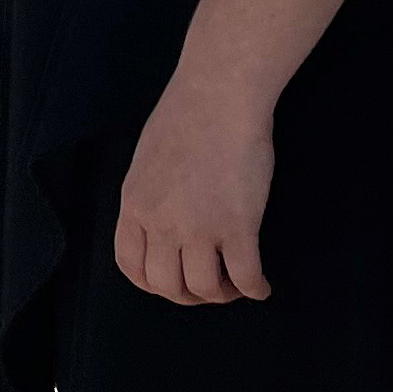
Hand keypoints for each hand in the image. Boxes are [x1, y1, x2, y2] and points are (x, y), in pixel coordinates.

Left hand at [116, 72, 278, 304]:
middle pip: (166, 286)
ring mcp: (199, 228)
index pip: (131, 266)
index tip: (173, 282)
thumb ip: (151, 196)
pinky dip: (255, 290)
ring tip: (235, 285)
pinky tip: (261, 286)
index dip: (153, 284)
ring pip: (205, 289)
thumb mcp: (147, 160)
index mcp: (135, 205)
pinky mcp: (238, 227)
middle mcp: (161, 223)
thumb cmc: (186, 114)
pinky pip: (245, 277)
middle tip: (209, 286)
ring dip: (222, 294)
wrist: (219, 95)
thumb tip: (162, 221)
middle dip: (188, 296)